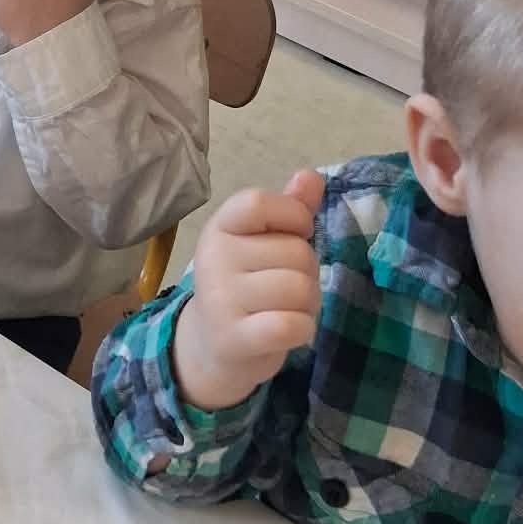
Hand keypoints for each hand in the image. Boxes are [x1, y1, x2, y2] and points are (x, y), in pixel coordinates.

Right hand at [170, 171, 324, 412]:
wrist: (212, 347)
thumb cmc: (247, 287)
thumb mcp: (263, 243)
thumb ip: (289, 209)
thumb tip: (310, 176)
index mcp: (220, 229)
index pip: (257, 202)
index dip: (292, 216)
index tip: (295, 234)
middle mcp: (214, 259)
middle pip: (295, 252)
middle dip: (308, 274)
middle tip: (286, 289)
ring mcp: (221, 299)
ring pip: (299, 288)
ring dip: (308, 305)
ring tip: (287, 310)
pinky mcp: (234, 337)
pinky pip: (290, 324)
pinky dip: (303, 329)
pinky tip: (290, 332)